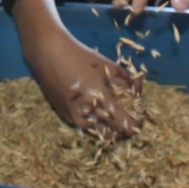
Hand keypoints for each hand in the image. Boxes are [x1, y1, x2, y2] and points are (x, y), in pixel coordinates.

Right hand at [14, 0, 141, 136]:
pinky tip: (91, 103)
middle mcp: (88, 119)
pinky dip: (91, 118)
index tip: (139, 115)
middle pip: (113, 133)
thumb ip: (130, 82)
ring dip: (105, 123)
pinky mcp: (63, 116)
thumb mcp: (110, 67)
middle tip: (124, 111)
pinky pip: (83, 124)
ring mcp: (73, 120)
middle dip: (121, 125)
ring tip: (107, 107)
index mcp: (103, 107)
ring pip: (96, 130)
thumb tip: (140, 92)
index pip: (128, 127)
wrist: (49, 54)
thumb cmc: (82, 58)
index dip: (137, 123)